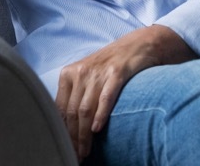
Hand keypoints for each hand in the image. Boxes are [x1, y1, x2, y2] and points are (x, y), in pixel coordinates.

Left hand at [54, 26, 194, 159]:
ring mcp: (99, 72)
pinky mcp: (117, 72)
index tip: (65, 147)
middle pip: (73, 112)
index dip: (62, 131)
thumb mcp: (88, 75)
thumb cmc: (111, 63)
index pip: (61, 108)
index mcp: (69, 73)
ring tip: (85, 150)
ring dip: (84, 134)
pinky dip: (100, 114)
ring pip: (86, 109)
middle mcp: (82, 72)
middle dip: (73, 137)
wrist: (138, 44)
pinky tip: (97, 129)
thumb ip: (75, 94)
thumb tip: (66, 125)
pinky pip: (105, 97)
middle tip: (76, 154)